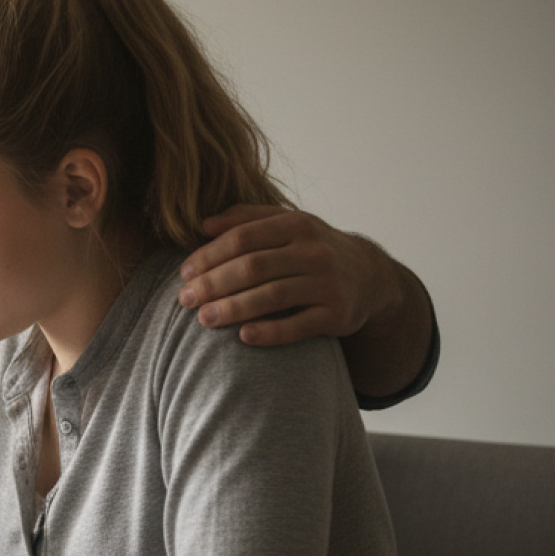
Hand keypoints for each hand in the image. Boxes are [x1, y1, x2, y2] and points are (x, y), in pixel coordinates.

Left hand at [177, 206, 402, 346]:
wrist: (369, 276)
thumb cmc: (312, 249)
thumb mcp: (287, 224)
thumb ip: (246, 219)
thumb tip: (203, 225)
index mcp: (296, 224)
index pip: (243, 238)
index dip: (210, 256)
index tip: (184, 274)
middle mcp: (314, 251)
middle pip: (254, 267)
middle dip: (214, 284)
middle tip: (185, 299)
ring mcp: (328, 283)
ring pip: (273, 296)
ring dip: (233, 309)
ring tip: (204, 319)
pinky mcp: (338, 315)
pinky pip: (299, 326)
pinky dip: (270, 333)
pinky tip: (243, 337)